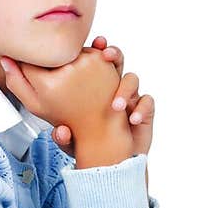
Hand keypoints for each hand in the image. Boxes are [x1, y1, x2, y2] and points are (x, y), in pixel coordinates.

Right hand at [0, 45, 120, 132]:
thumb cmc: (67, 116)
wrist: (99, 124)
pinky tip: (84, 74)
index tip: (37, 77)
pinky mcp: (102, 58)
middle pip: (48, 52)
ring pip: (66, 48)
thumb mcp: (35, 106)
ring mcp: (87, 62)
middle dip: (49, 62)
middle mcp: (68, 69)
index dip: (30, 67)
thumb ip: (15, 82)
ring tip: (72, 81)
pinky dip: (83, 57)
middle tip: (57, 82)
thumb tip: (5, 58)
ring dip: (67, 58)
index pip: (28, 60)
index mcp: (48, 84)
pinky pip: (84, 48)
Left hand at [53, 36, 155, 161]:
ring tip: (115, 106)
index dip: (93, 51)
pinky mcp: (144, 111)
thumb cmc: (91, 147)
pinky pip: (147, 102)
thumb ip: (65, 138)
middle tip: (106, 55)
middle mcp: (112, 88)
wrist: (113, 163)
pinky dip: (141, 109)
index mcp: (93, 89)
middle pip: (116, 61)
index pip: (92, 64)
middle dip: (113, 53)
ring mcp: (130, 97)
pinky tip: (132, 120)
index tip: (93, 44)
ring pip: (132, 80)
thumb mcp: (73, 144)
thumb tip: (60, 133)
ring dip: (124, 88)